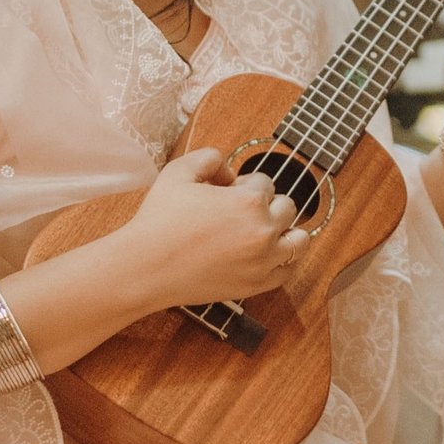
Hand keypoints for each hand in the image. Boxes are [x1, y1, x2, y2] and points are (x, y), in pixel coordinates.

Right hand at [103, 147, 310, 309]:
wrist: (144, 267)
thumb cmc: (159, 220)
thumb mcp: (179, 171)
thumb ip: (211, 157)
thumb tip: (230, 172)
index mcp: (249, 201)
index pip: (265, 183)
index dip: (246, 184)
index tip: (229, 192)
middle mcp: (263, 231)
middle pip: (287, 208)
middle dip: (267, 204)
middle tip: (241, 212)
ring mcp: (263, 262)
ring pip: (299, 241)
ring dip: (287, 231)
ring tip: (264, 231)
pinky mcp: (255, 286)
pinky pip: (287, 271)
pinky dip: (282, 261)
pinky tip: (266, 255)